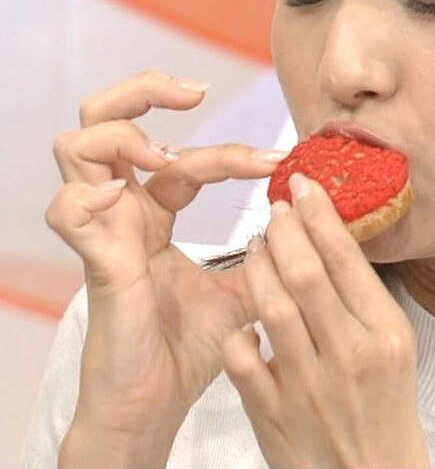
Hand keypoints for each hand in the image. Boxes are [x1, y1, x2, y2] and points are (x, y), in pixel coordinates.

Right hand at [46, 70, 286, 435]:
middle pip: (105, 120)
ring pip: (76, 146)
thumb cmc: (191, 347)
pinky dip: (88, 192)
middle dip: (145, 90)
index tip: (278, 160)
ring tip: (165, 153)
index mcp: (154, 214)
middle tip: (195, 92)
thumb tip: (309, 220)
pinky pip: (65, 210)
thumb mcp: (245, 288)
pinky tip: (123, 197)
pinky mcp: (94, 260)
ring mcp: (103, 231)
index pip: (183, 157)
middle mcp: (123, 212)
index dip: (230, 150)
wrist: (160, 404)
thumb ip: (269, 253)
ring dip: (123, 132)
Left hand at [220, 173, 430, 468]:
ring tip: (257, 246)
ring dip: (258, 266)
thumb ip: (362, 297)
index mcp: (385, 333)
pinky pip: (242, 358)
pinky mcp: (272, 415)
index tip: (304, 186)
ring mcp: (308, 386)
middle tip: (275, 208)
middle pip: (306, 274)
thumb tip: (328, 236)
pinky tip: (243, 319)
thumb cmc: (384, 403)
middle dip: (285, 231)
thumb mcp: (394, 344)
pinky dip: (238, 332)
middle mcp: (349, 355)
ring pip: (272, 307)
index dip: (320, 216)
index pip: (347, 260)